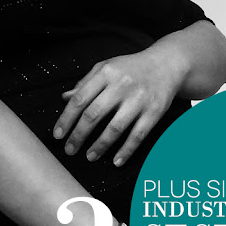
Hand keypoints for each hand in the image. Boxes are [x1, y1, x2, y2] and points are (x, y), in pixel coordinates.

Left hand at [52, 49, 185, 165]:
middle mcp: (121, 85)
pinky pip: (138, 135)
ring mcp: (139, 99)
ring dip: (100, 145)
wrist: (166, 64)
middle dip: (79, 135)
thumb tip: (64, 98)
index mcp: (106, 73)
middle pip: (94, 114)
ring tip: (90, 156)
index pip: (80, 99)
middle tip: (70, 149)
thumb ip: (85, 83)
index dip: (66, 119)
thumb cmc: (132, 68)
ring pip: (115, 127)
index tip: (58, 135)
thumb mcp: (106, 68)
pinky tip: (117, 161)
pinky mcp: (154, 112)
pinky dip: (126, 150)